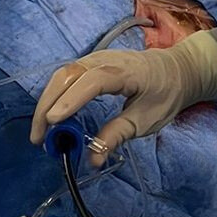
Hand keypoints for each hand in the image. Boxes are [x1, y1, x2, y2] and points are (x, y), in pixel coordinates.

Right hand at [30, 20, 216, 166]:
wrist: (178, 69)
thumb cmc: (165, 94)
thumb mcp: (146, 120)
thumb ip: (117, 136)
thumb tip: (93, 159)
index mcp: (125, 71)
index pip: (92, 82)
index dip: (71, 100)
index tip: (53, 122)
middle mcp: (105, 59)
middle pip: (68, 75)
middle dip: (48, 105)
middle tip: (38, 138)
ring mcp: (97, 57)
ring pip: (63, 74)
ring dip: (47, 101)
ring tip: (41, 132)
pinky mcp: (92, 62)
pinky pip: (67, 75)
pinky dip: (55, 94)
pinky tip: (52, 116)